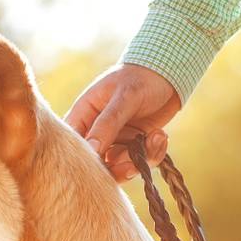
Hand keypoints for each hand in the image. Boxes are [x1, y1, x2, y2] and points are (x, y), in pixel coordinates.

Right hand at [64, 63, 181, 181]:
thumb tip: (91, 150)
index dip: (84, 161)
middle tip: (134, 164)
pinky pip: (139, 162)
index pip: (73, 145)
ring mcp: (114, 140)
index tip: (104, 163)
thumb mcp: (124, 97)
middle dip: (117, 167)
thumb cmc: (140, 78)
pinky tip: (160, 135)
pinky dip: (152, 154)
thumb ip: (107, 124)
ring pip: (119, 166)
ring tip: (156, 137)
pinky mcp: (133, 145)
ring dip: (140, 158)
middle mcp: (95, 132)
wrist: (168, 73)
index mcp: (83, 115)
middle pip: (96, 164)